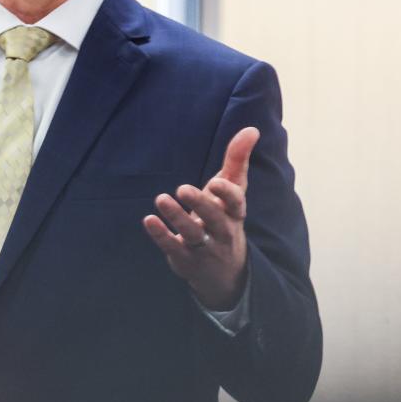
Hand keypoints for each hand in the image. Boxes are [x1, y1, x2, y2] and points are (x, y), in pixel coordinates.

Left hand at [142, 127, 257, 310]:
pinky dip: (161, 235)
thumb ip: (237, 161)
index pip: (236, 204)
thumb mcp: (232, 192)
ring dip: (177, 217)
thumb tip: (251, 129)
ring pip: (192, 234)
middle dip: (200, 204)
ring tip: (161, 198)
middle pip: (214, 219)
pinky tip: (149, 219)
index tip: (216, 181)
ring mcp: (204, 248)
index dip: (227, 194)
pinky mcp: (185, 259)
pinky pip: (172, 247)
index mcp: (234, 213)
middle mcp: (222, 231)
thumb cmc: (224, 218)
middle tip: (182, 188)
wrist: (224, 272)